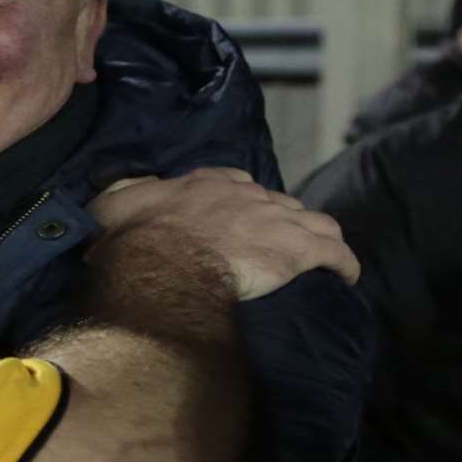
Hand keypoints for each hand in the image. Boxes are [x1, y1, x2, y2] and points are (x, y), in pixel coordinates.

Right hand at [88, 167, 360, 298]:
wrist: (164, 264)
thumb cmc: (136, 239)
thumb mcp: (114, 204)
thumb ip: (124, 194)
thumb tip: (124, 192)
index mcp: (209, 183)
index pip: (238, 184)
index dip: (243, 204)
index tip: (239, 221)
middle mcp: (249, 194)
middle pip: (280, 203)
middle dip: (282, 222)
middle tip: (274, 248)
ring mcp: (278, 219)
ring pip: (315, 222)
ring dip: (318, 238)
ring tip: (319, 260)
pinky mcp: (300, 250)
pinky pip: (337, 254)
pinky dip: (344, 264)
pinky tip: (346, 278)